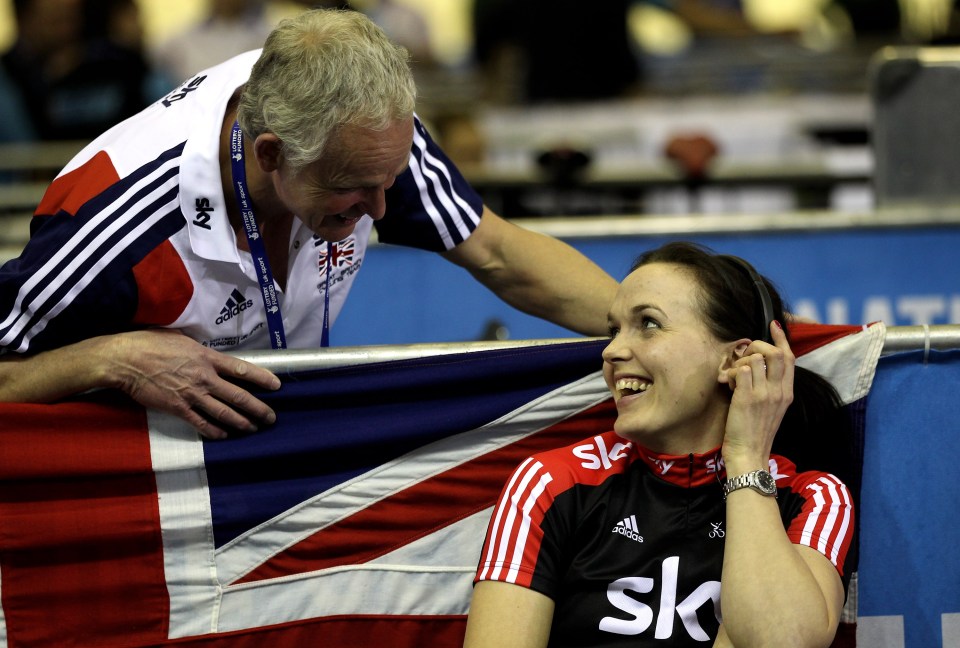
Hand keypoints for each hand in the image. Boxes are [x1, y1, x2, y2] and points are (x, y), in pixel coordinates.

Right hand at [105, 329, 281, 438]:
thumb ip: (199, 350)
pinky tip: (224, 435)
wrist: (125, 360)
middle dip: (258, 409)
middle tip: (271, 418)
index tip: (277, 385)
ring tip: (253, 428)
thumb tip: (209, 356)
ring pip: (224, 413)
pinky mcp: (177, 408)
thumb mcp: (181, 339)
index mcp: (206, 357)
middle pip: (238, 396)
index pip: (241, 368)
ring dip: (241, 423)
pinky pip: (201, 423)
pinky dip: (214, 431)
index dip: (261, 378)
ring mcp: (191, 394)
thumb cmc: (150, 343)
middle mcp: (204, 377)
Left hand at [718, 321, 793, 469]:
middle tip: (743, 356)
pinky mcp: (747, 398)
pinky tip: (727, 384)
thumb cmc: (755, 432)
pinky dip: (730, 373)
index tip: (773, 325)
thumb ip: (769, 387)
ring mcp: (764, 394)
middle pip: (775, 352)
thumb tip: (757, 366)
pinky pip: (740, 370)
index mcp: (787, 393)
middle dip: (757, 346)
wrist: (749, 454)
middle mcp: (779, 391)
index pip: (789, 358)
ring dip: (738, 362)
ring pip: (754, 358)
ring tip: (732, 378)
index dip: (781, 339)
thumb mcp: (771, 408)